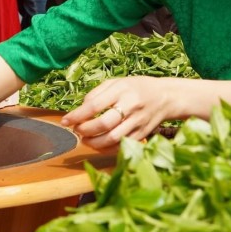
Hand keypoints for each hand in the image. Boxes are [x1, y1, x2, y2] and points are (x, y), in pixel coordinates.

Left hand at [60, 76, 182, 149]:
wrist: (166, 97)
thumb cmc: (136, 88)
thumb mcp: (116, 82)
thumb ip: (96, 93)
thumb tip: (80, 109)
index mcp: (122, 90)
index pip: (95, 105)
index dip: (77, 115)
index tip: (65, 120)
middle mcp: (131, 107)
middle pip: (103, 124)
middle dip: (85, 130)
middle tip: (76, 130)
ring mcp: (137, 123)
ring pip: (112, 139)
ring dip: (93, 142)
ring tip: (84, 139)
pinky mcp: (142, 135)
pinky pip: (121, 146)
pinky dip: (106, 149)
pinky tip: (98, 145)